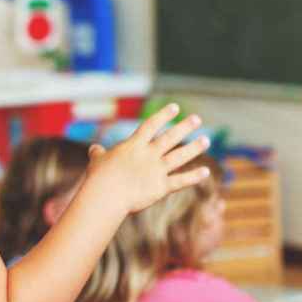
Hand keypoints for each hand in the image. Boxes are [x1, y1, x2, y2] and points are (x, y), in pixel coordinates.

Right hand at [88, 103, 210, 213]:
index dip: (163, 115)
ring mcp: (156, 170)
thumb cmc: (99, 177)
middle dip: (185, 127)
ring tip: (206, 140)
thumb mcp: (97, 161)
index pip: (151, 125)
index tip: (175, 107)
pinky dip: (194, 177)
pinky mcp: (161, 187)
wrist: (107, 194)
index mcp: (134, 145)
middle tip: (197, 119)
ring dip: (194, 148)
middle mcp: (148, 154)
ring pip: (179, 156)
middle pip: (170, 137)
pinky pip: (181, 181)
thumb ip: (98, 153)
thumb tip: (94, 149)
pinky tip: (206, 171)